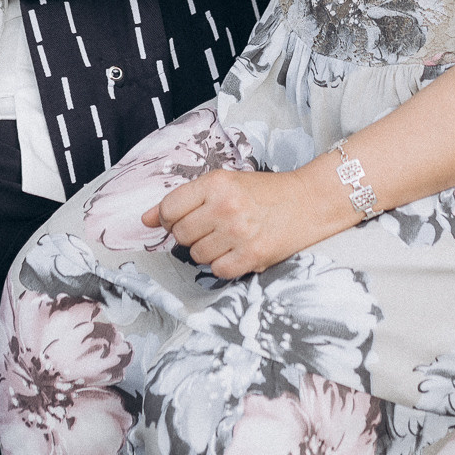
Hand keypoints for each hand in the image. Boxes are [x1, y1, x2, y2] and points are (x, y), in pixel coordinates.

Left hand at [143, 166, 341, 279]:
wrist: (309, 201)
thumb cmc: (265, 192)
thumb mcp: (226, 183)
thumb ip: (186, 199)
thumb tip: (145, 219)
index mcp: (216, 183)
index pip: (169, 208)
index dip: (169, 218)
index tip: (179, 220)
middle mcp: (225, 206)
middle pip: (181, 235)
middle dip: (192, 235)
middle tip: (214, 228)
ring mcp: (238, 233)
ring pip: (197, 255)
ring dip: (208, 251)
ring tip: (229, 238)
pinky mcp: (252, 256)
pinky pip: (217, 271)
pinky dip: (224, 265)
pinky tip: (238, 251)